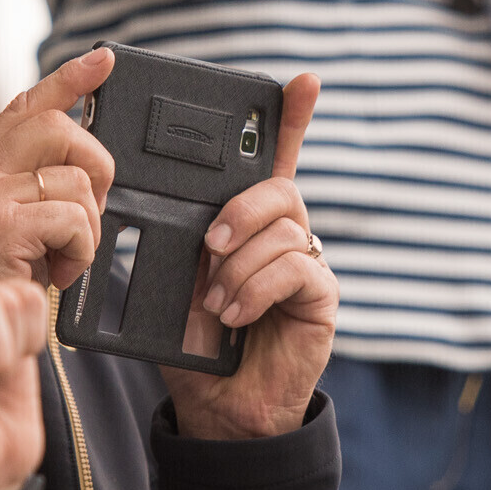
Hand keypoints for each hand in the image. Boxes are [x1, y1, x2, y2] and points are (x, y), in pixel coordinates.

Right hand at [0, 47, 114, 289]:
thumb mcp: (7, 230)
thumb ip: (33, 195)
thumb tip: (89, 176)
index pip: (26, 108)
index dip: (70, 79)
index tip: (105, 60)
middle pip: (61, 128)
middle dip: (97, 164)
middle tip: (89, 211)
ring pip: (78, 180)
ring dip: (89, 227)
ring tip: (62, 257)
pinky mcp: (2, 226)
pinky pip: (74, 219)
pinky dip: (82, 251)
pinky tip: (59, 274)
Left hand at [168, 73, 337, 441]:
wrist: (219, 408)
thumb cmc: (195, 343)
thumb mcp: (175, 283)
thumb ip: (180, 244)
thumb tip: (169, 215)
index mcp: (250, 224)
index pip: (276, 160)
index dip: (292, 119)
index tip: (303, 81)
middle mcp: (286, 237)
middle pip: (280, 189)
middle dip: (241, 209)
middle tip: (208, 243)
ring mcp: (308, 265)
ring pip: (284, 229)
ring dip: (239, 264)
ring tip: (215, 302)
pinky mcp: (321, 297)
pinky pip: (295, 268)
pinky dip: (256, 288)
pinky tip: (236, 314)